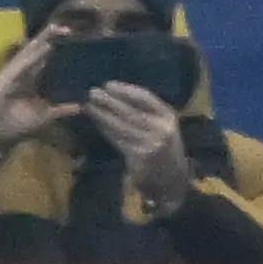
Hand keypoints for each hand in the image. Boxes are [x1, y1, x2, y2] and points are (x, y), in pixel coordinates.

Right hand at [0, 37, 73, 151]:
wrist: (0, 134)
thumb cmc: (18, 124)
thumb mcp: (46, 116)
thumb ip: (62, 110)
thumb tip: (81, 106)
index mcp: (32, 80)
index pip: (46, 59)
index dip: (56, 48)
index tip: (72, 38)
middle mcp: (24, 73)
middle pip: (39, 51)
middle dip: (51, 38)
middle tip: (69, 27)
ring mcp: (15, 73)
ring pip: (31, 53)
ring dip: (44, 40)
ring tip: (58, 28)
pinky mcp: (7, 77)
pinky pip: (23, 63)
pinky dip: (34, 56)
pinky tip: (45, 46)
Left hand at [82, 81, 191, 213]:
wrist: (173, 179)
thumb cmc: (163, 148)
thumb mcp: (163, 126)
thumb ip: (145, 112)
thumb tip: (113, 95)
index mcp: (169, 118)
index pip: (146, 98)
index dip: (126, 90)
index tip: (108, 84)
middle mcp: (162, 129)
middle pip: (131, 111)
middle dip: (110, 101)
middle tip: (93, 92)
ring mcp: (151, 143)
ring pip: (121, 125)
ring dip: (103, 115)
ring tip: (89, 106)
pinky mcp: (140, 156)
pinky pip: (118, 139)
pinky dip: (106, 130)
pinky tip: (97, 122)